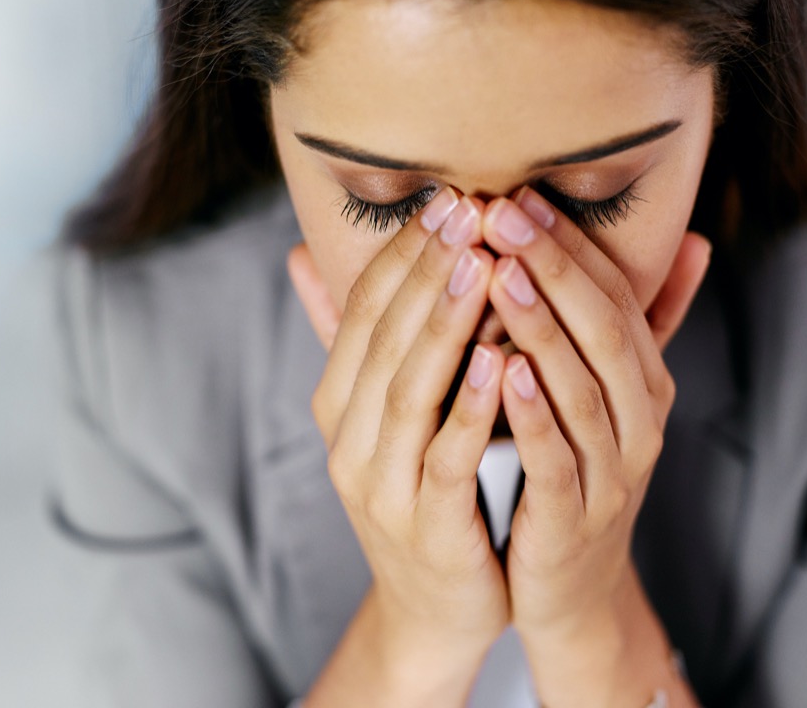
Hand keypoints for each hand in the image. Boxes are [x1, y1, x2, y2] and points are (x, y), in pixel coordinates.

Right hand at [287, 189, 509, 679]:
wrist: (435, 606)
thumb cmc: (425, 493)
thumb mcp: (385, 414)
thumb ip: (358, 339)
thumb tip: (304, 253)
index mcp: (338, 406)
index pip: (363, 312)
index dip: (403, 253)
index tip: (447, 199)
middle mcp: (347, 440)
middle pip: (383, 340)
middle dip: (427, 270)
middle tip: (469, 209)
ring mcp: (380, 486)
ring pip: (409, 391)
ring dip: (445, 324)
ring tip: (482, 264)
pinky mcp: (424, 525)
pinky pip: (446, 457)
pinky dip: (471, 407)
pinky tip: (501, 361)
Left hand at [479, 185, 710, 641]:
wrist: (571, 588)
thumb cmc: (578, 472)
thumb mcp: (612, 395)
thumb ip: (642, 324)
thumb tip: (696, 242)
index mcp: (645, 384)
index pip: (615, 297)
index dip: (569, 245)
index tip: (518, 195)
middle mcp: (641, 421)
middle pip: (604, 331)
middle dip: (553, 267)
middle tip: (500, 213)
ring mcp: (614, 473)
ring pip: (583, 389)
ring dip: (542, 327)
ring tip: (498, 274)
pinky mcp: (577, 519)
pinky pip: (557, 459)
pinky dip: (532, 414)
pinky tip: (500, 370)